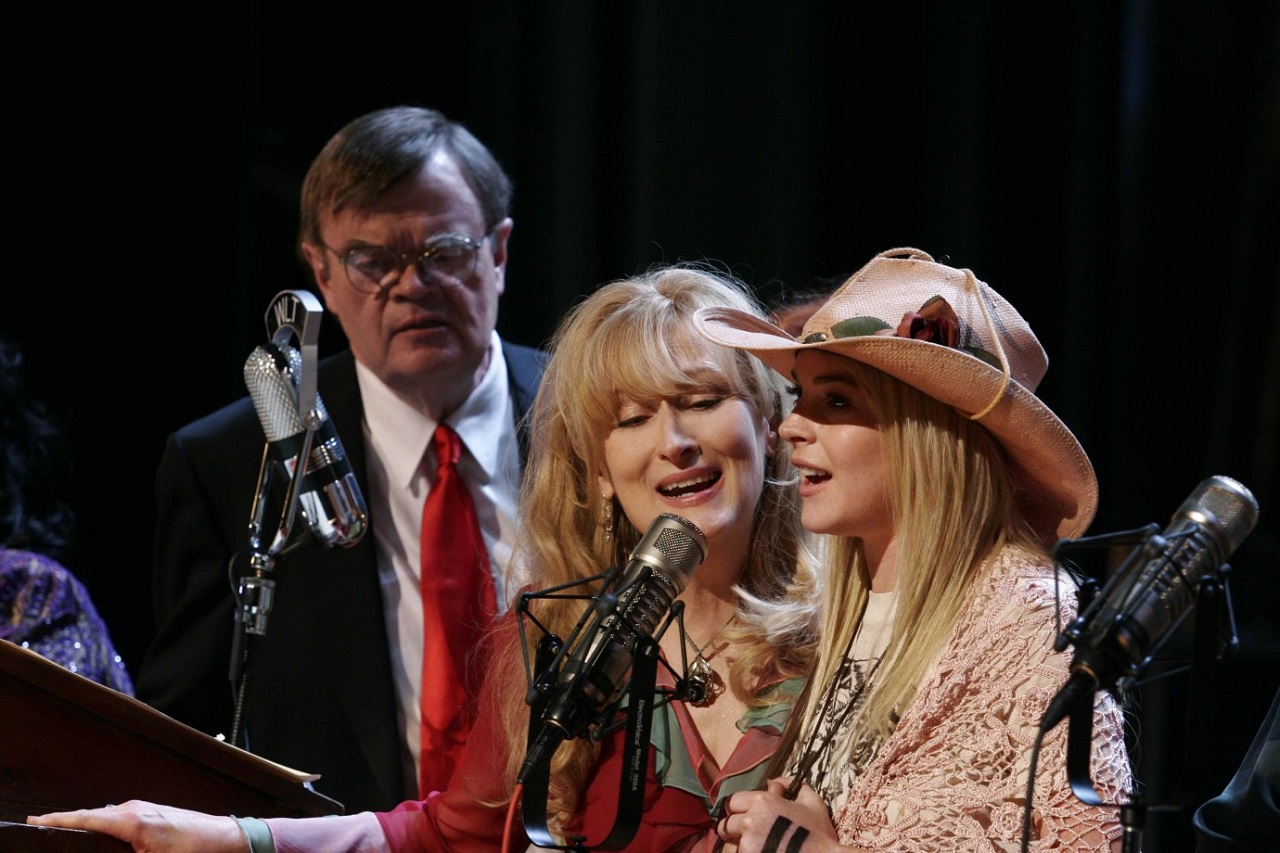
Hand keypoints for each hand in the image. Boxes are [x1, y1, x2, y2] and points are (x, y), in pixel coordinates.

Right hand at [27, 800, 248, 852]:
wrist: (230, 839)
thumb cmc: (198, 852)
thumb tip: (105, 852)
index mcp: (133, 821)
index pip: (86, 819)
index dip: (58, 821)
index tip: (36, 823)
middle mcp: (136, 809)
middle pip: (91, 817)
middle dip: (67, 824)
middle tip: (43, 830)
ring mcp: (145, 808)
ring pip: (105, 817)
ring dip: (86, 824)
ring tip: (64, 831)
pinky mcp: (153, 813)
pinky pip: (119, 818)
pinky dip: (104, 825)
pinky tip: (98, 834)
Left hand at [716, 777, 849, 852]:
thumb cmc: (819, 832)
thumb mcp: (811, 801)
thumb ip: (793, 785)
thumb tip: (775, 781)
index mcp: (762, 801)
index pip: (732, 801)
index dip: (738, 807)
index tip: (743, 813)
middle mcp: (750, 821)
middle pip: (726, 824)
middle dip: (733, 827)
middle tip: (745, 832)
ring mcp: (748, 843)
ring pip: (732, 842)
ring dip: (740, 842)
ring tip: (756, 844)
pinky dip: (749, 852)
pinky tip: (763, 850)